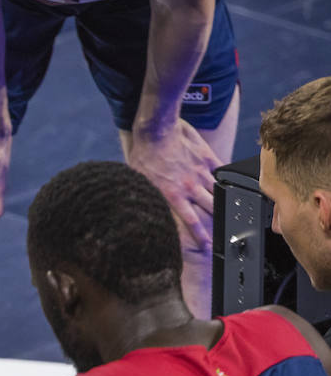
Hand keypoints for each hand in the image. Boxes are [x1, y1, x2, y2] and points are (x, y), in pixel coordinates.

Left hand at [126, 121, 220, 251]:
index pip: (191, 220)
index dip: (201, 235)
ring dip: (226, 201)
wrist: (156, 130)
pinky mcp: (207, 157)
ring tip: (235, 210)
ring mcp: (201, 171)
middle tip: (226, 230)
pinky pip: (221, 170)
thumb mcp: (139, 181)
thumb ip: (150, 195)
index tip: (207, 245)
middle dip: (219, 220)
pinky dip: (226, 178)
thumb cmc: (143, 154)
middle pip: (211, 208)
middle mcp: (190, 186)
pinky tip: (232, 183)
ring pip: (219, 191)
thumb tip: (147, 208)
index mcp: (173, 194)